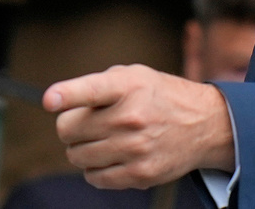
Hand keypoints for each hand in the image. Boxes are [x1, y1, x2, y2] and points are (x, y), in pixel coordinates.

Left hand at [43, 64, 235, 188]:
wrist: (204, 124)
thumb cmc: (161, 97)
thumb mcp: (136, 76)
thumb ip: (99, 85)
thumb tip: (62, 105)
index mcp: (129, 86)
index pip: (92, 90)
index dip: (67, 95)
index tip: (50, 100)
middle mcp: (132, 117)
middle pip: (68, 129)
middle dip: (73, 126)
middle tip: (90, 123)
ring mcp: (135, 148)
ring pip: (76, 156)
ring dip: (83, 148)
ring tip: (105, 139)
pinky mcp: (139, 174)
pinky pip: (93, 178)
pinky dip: (96, 169)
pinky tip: (113, 156)